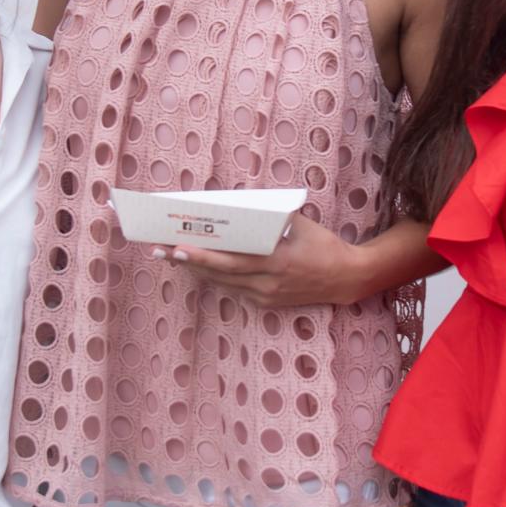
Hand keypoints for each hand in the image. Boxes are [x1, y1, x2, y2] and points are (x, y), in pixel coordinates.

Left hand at [154, 214, 360, 308]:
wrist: (345, 278)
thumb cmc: (322, 244)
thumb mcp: (298, 223)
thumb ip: (269, 215)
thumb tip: (238, 202)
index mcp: (276, 262)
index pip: (230, 261)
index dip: (201, 256)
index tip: (177, 246)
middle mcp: (267, 283)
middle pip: (219, 274)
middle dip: (188, 262)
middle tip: (160, 250)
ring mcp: (265, 296)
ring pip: (222, 284)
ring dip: (196, 270)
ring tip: (170, 255)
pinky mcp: (265, 303)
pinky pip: (234, 289)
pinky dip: (215, 277)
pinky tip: (198, 266)